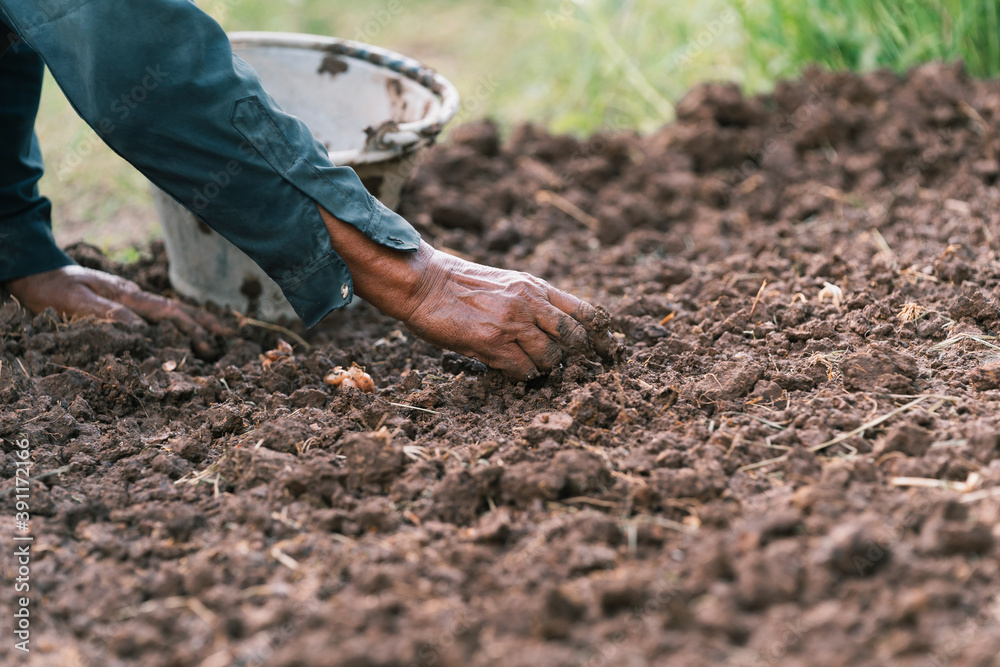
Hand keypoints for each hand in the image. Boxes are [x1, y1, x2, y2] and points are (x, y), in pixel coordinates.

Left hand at [5, 266, 230, 355]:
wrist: (31, 273)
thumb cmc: (50, 290)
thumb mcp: (76, 303)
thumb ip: (110, 314)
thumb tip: (142, 331)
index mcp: (127, 295)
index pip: (169, 312)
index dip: (193, 326)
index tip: (211, 340)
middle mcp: (131, 295)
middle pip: (175, 310)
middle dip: (202, 323)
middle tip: (227, 336)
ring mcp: (125, 298)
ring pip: (165, 312)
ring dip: (190, 324)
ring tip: (209, 337)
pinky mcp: (117, 304)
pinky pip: (151, 315)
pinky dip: (170, 323)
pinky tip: (174, 331)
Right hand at [320, 207, 621, 379]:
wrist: (424, 283)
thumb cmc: (460, 285)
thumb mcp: (506, 282)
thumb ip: (532, 300)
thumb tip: (555, 327)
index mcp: (535, 286)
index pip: (585, 311)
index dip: (599, 334)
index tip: (605, 348)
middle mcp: (530, 302)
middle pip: (575, 338)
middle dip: (575, 356)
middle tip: (568, 367)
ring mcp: (513, 323)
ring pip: (551, 359)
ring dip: (543, 368)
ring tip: (527, 365)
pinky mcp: (493, 342)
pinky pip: (523, 371)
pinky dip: (522, 376)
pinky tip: (509, 370)